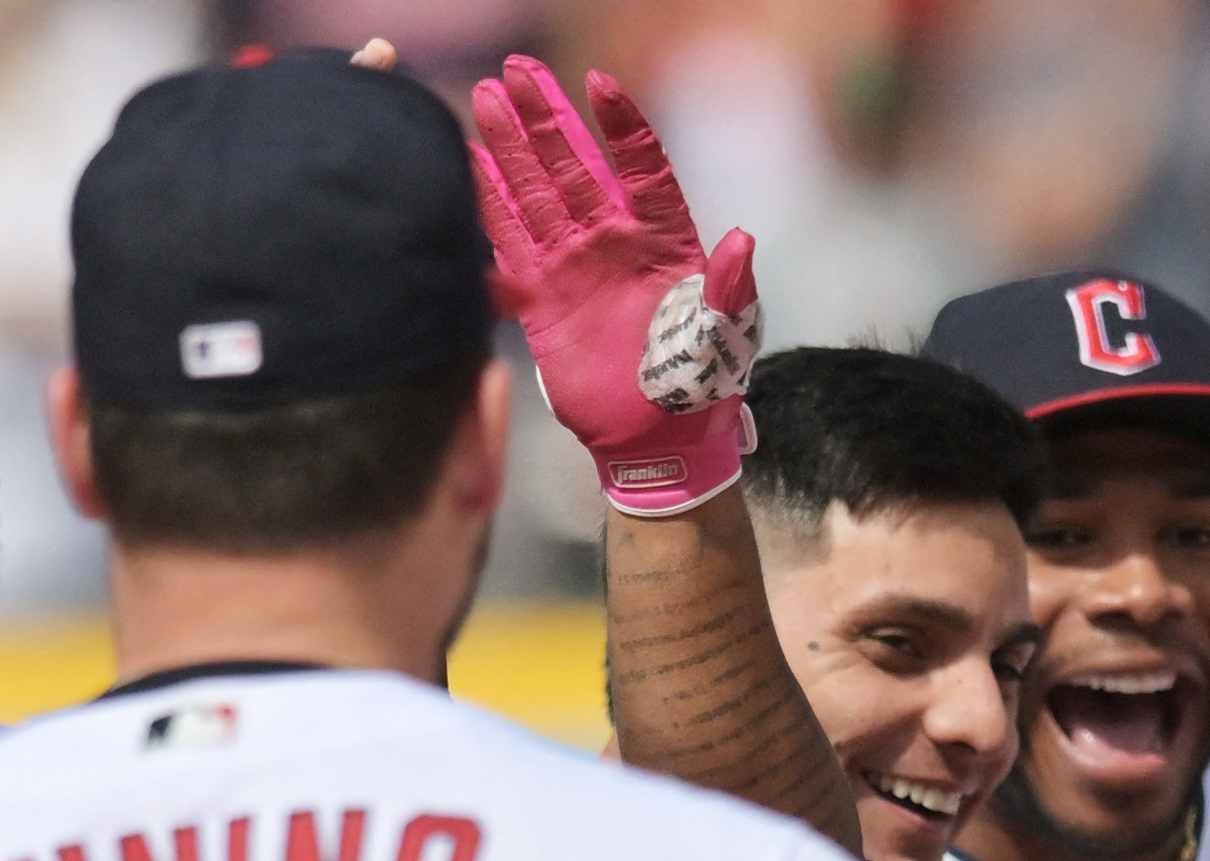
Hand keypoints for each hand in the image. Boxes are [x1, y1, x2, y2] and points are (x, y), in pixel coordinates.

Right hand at [466, 58, 759, 515]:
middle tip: (514, 70)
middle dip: (546, 117)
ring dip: (511, 146)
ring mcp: (575, 264)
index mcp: (666, 240)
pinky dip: (488, 201)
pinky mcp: (541, 296)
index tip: (600, 83)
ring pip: (537, 191)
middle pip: (575, 165)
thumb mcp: (726, 337)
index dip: (622, 126)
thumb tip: (742, 240)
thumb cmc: (704, 388)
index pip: (643, 167)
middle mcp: (615, 241)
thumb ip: (729, 288)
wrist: (660, 441)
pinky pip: (510, 238)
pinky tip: (467, 162)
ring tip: (484, 97)